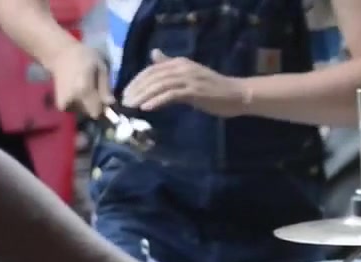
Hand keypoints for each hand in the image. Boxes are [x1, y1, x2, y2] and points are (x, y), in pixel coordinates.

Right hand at [45, 43, 113, 118]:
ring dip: (87, 104)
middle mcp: (73, 98)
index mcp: (84, 89)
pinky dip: (78, 104)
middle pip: (91, 113)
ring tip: (84, 89)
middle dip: (96, 106)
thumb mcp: (101, 67)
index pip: (97, 111)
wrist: (60, 54)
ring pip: (83, 112)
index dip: (104, 107)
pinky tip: (77, 92)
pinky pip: (75, 110)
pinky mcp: (60, 104)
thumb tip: (110, 103)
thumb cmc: (83, 57)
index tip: (105, 99)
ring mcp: (64, 103)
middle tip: (94, 92)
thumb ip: (106, 87)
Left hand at [121, 49, 248, 115]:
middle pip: (152, 76)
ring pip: (159, 85)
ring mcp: (189, 78)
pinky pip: (170, 95)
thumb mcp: (189, 75)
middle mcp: (182, 67)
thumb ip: (171, 67)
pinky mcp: (194, 91)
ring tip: (131, 106)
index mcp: (179, 63)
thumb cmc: (213, 89)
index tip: (126, 94)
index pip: (151, 69)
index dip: (137, 81)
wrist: (236, 94)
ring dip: (143, 96)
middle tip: (124, 102)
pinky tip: (146, 108)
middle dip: (136, 89)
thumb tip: (154, 55)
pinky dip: (156, 101)